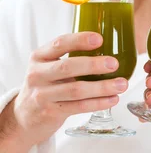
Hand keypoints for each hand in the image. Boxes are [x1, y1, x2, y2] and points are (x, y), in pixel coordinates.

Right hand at [0, 32, 127, 149]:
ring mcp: (42, 95)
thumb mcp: (49, 66)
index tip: (100, 39)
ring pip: (76, 90)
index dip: (79, 40)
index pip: (59, 44)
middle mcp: (37, 74)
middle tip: (114, 64)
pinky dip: (98, 103)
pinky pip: (78, 107)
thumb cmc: (46, 84)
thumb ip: (70, 56)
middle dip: (93, 65)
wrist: (24, 115)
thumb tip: (111, 46)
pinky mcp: (50, 113)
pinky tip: (113, 99)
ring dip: (102, 87)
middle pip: (67, 67)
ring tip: (122, 84)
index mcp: (39, 57)